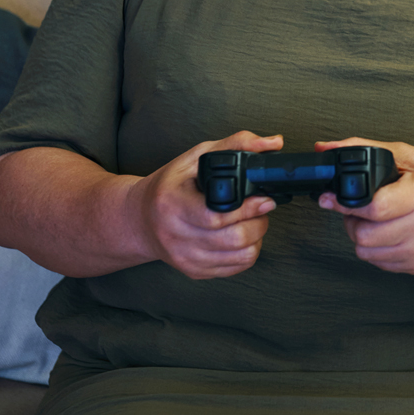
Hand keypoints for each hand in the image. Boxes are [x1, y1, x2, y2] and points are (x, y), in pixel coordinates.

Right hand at [130, 130, 282, 279]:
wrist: (140, 219)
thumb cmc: (169, 186)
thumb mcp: (196, 157)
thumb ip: (235, 145)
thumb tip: (273, 143)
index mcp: (172, 204)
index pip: (216, 216)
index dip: (248, 209)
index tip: (264, 199)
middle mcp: (176, 236)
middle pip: (235, 239)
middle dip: (259, 221)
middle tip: (261, 207)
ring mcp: (185, 257)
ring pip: (242, 256)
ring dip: (257, 237)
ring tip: (251, 220)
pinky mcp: (195, 271)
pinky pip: (237, 267)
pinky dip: (248, 251)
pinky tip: (241, 236)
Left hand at [315, 137, 413, 273]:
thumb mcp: (412, 157)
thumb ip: (366, 149)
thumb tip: (325, 147)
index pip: (374, 207)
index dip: (345, 203)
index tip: (330, 198)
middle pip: (365, 234)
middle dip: (351, 220)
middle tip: (357, 207)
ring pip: (366, 252)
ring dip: (360, 235)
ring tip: (372, 219)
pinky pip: (378, 263)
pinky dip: (374, 249)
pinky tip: (386, 233)